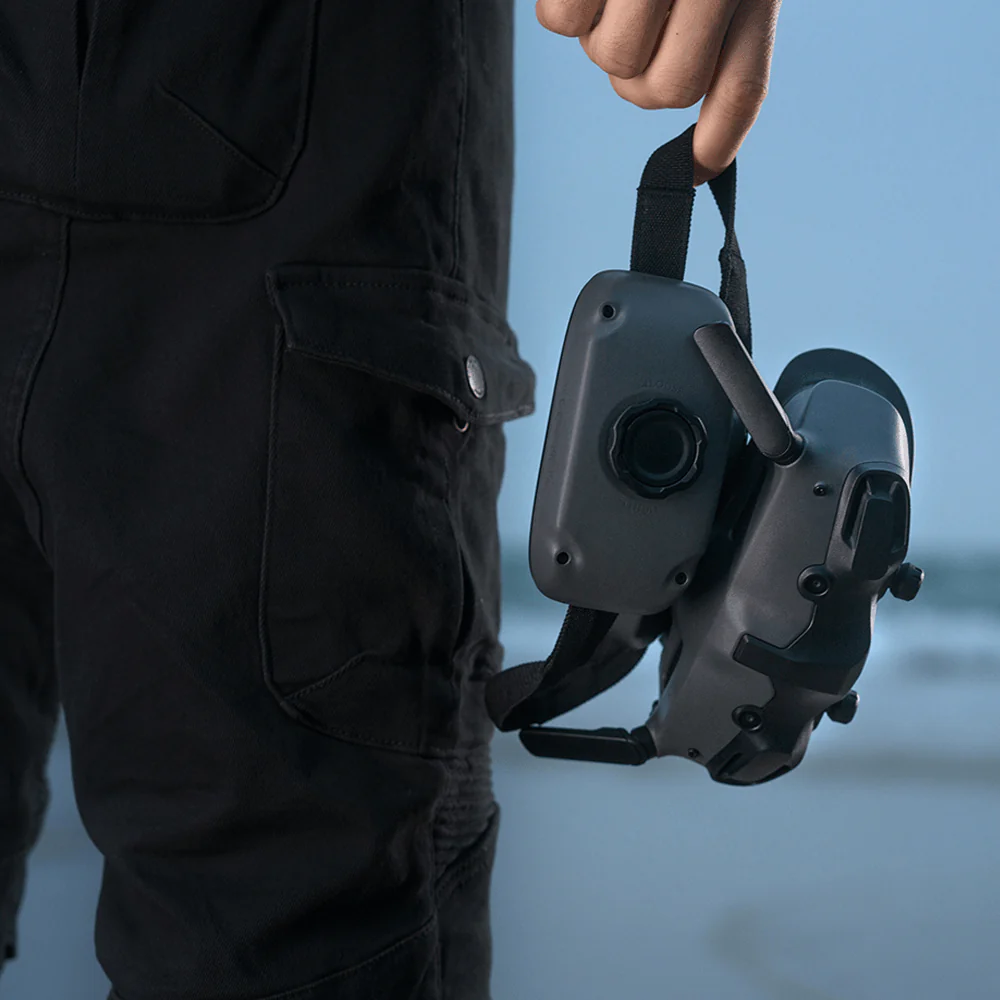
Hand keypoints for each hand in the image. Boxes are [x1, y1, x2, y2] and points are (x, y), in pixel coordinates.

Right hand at [536, 0, 781, 184]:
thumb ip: (712, 32)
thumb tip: (690, 135)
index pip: (742, 86)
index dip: (717, 142)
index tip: (696, 174)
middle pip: (668, 88)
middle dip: (641, 77)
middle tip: (636, 30)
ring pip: (616, 61)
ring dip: (601, 37)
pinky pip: (564, 22)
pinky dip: (565, 9)